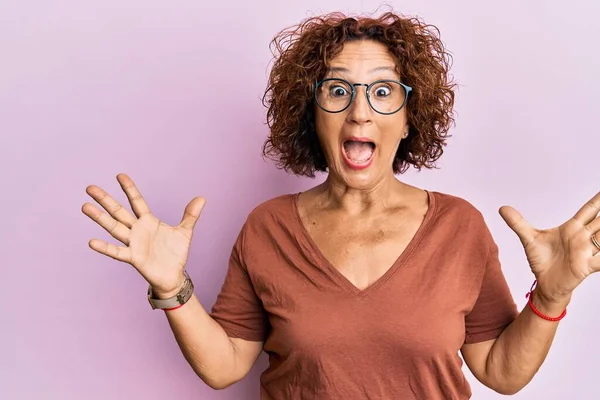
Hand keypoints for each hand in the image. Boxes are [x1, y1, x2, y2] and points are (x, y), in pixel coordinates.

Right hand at [82, 173, 205, 297]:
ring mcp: (133, 243)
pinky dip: (105, 248)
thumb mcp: (185, 231)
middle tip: (90, 187)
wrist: (173, 276)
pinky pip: (117, 252)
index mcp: (148, 221)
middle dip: (105, 200)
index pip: (137, 201)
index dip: (129, 189)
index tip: (120, 175)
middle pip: (119, 212)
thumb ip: (191, 215)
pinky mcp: (133, 258)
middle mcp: (137, 230)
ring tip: (85, 206)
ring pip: (114, 228)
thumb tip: (202, 198)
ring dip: (100, 218)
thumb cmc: (176, 254)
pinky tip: (91, 242)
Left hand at [499, 191, 599, 305]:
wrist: (545, 283)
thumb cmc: (542, 261)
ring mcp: (587, 251)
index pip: (589, 210)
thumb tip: (501, 208)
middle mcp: (582, 238)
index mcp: (572, 228)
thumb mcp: (529, 239)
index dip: (598, 201)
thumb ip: (517, 223)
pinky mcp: (587, 266)